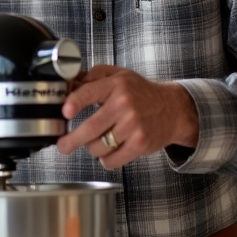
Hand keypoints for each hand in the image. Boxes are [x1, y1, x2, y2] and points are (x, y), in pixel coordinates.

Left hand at [56, 65, 198, 169]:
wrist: (172, 109)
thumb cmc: (141, 92)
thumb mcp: (119, 75)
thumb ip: (93, 77)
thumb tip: (68, 84)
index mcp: (116, 85)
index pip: (90, 92)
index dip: (75, 102)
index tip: (65, 112)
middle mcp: (125, 104)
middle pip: (91, 127)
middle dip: (72, 140)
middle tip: (63, 145)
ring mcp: (134, 125)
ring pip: (99, 147)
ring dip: (92, 148)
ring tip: (98, 142)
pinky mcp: (140, 143)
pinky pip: (112, 160)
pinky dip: (105, 159)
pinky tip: (109, 152)